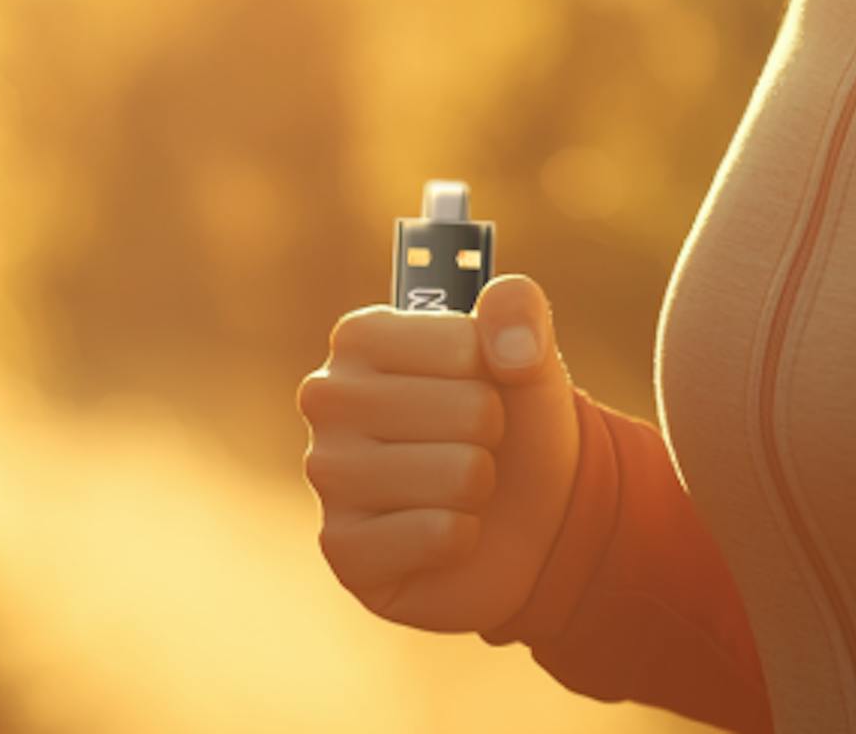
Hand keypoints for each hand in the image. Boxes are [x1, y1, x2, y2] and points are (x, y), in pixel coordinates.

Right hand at [300, 273, 583, 635]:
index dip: (494, 370)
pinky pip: (440, 534)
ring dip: (479, 486)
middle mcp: (327, 398)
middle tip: (468, 442)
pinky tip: (440, 533)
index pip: (465, 346)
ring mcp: (326, 474)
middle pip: (469, 411)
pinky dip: (461, 537)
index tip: (474, 384)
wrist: (524, 516)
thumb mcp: (529, 351)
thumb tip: (512, 348)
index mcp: (361, 337)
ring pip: (460, 475)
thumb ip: (519, 308)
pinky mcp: (341, 547)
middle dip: (491, 434)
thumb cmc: (513, 422)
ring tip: (456, 487)